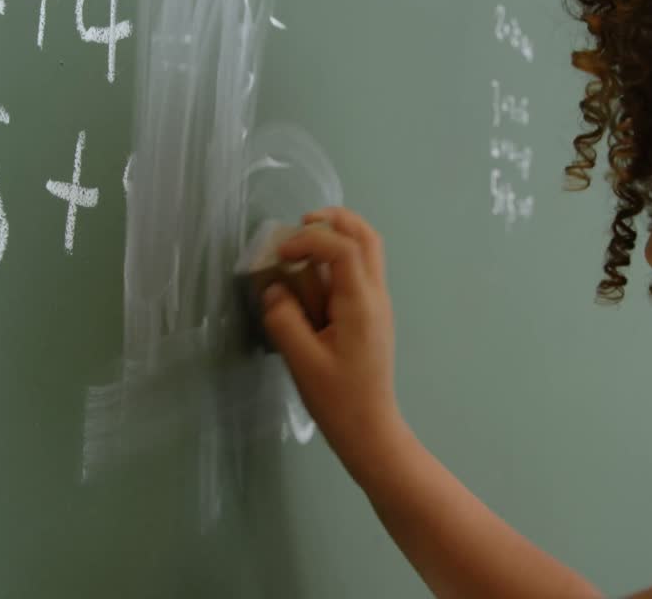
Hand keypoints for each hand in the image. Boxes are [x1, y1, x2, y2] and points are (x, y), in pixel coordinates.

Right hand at [261, 207, 402, 465]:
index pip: (342, 248)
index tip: (281, 255)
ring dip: (338, 238)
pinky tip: (312, 277)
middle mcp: (376, 296)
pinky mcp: (371, 316)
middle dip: (335, 221)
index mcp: (361, 304)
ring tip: (304, 245)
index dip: (310, 240)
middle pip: (367, 237)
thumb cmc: (338, 400)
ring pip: (367, 251)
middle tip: (301, 224)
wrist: (370, 431)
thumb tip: (273, 289)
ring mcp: (377, 305)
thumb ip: (284, 320)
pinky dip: (338, 260)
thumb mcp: (302, 362)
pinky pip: (360, 272)